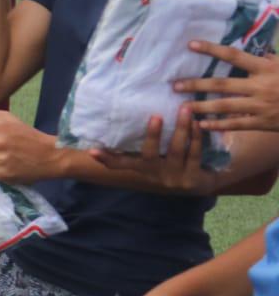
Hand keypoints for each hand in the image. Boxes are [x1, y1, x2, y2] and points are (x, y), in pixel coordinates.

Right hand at [89, 107, 215, 194]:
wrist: (203, 186)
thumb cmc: (174, 164)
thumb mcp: (155, 160)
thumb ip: (141, 148)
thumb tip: (120, 123)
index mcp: (142, 169)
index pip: (121, 164)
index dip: (107, 158)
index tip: (92, 151)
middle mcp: (155, 175)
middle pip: (150, 154)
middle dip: (153, 135)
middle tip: (156, 117)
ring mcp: (174, 178)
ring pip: (177, 151)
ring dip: (181, 129)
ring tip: (185, 109)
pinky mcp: (193, 180)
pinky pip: (194, 154)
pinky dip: (196, 137)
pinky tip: (196, 124)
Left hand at [180, 40, 278, 131]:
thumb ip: (271, 58)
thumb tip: (259, 51)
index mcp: (266, 68)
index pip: (233, 55)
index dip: (211, 49)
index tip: (190, 44)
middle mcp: (260, 86)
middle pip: (221, 83)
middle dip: (196, 84)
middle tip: (174, 84)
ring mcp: (260, 106)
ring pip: (224, 106)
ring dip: (201, 106)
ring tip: (182, 106)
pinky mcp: (262, 123)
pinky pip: (236, 124)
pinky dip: (218, 125)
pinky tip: (201, 125)